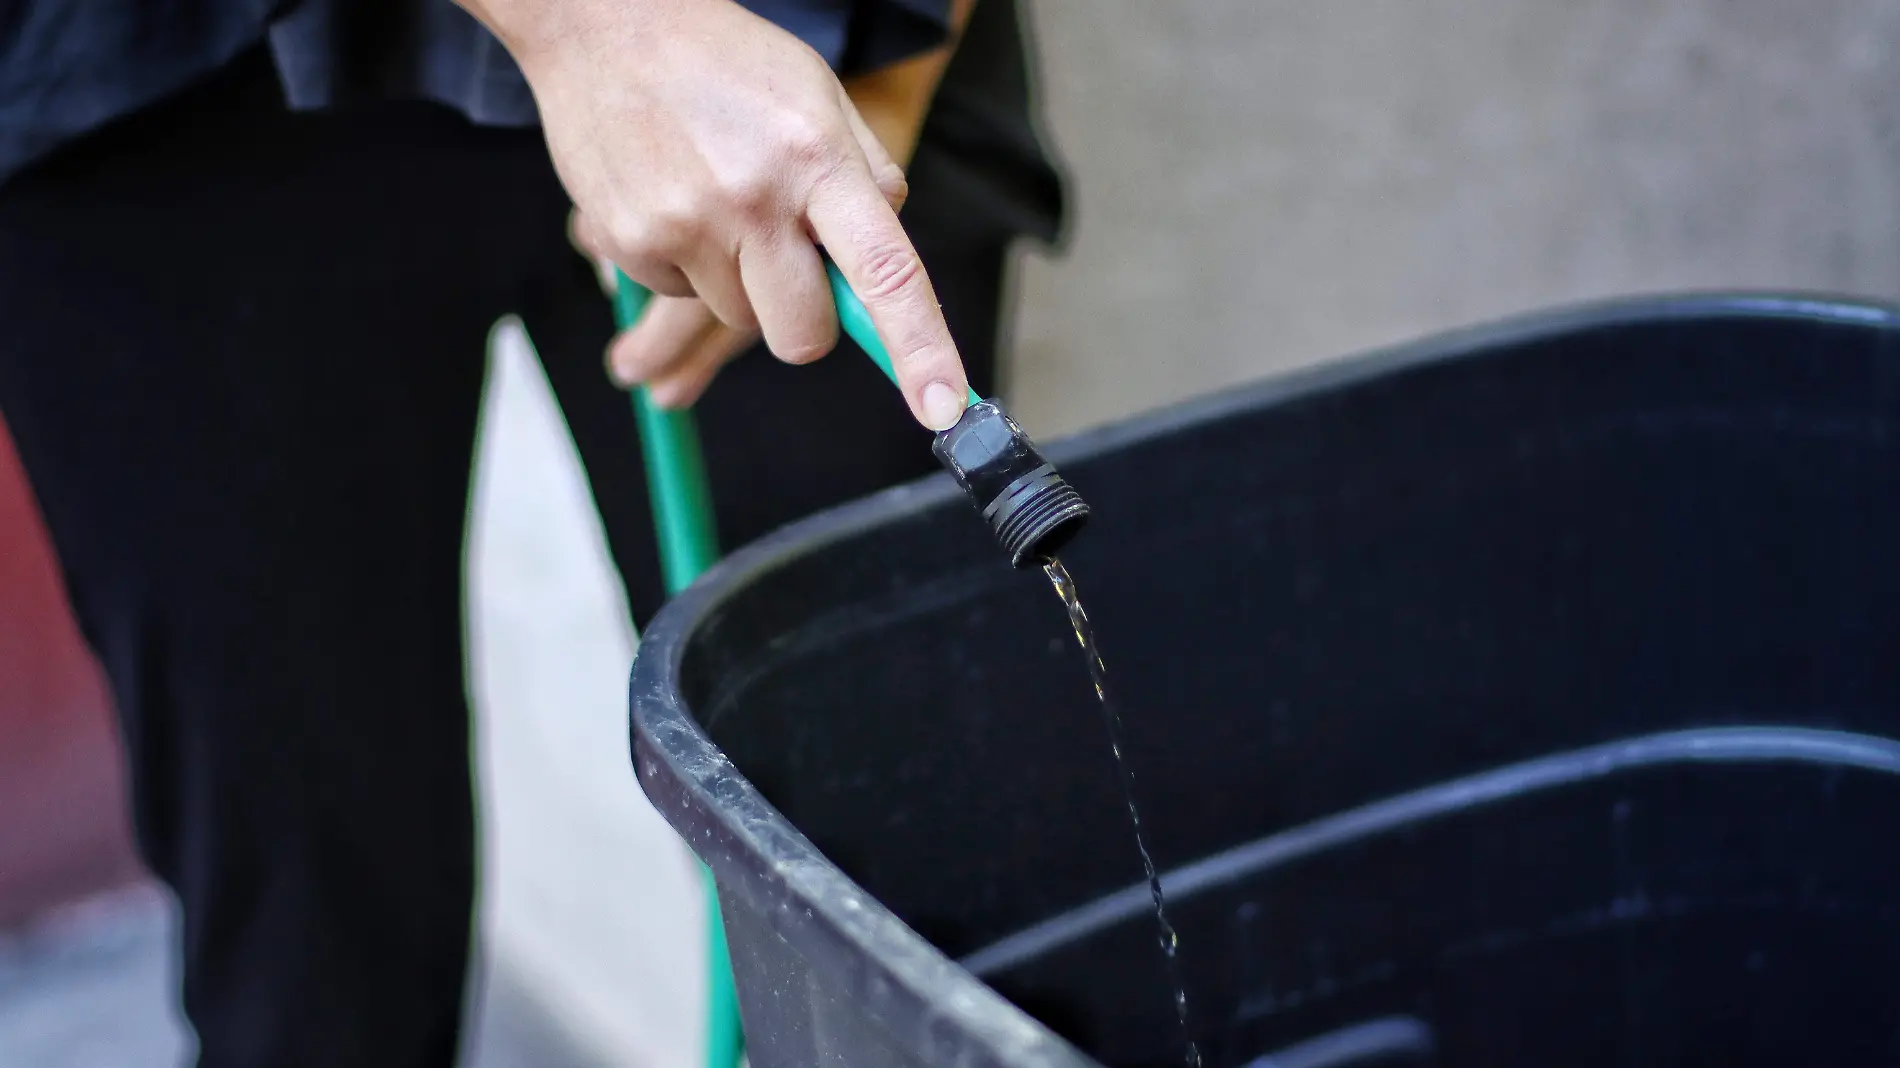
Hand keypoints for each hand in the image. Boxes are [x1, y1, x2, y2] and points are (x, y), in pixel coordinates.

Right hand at [460, 0, 970, 428]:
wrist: (602, 24)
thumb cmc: (724, 61)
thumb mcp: (817, 94)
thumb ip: (866, 176)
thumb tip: (884, 262)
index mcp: (817, 160)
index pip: (885, 273)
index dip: (920, 347)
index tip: (943, 408)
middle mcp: (753, 200)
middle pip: (803, 335)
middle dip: (804, 317)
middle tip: (786, 258)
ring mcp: (686, 227)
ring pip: (740, 318)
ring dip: (740, 282)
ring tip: (717, 200)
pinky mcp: (631, 245)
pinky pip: (680, 296)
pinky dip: (685, 264)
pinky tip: (673, 196)